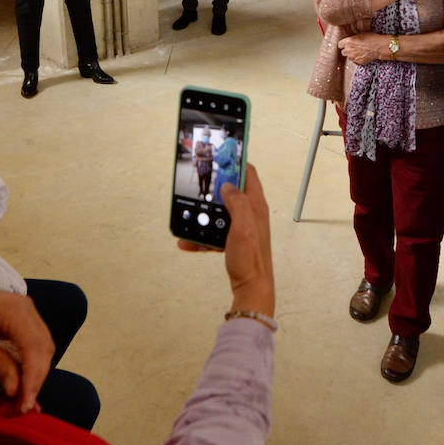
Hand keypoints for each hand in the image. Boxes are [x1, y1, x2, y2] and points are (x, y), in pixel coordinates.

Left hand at [0, 287, 54, 413]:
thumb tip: (16, 390)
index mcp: (15, 310)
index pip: (35, 348)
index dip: (33, 379)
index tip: (23, 404)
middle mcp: (27, 308)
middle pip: (44, 348)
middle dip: (36, 379)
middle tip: (23, 406)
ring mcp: (26, 312)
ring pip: (42, 347)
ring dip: (35, 373)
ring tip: (23, 398)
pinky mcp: (20, 318)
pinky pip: (33, 343)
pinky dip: (30, 363)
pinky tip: (21, 381)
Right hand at [178, 164, 274, 316]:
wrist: (251, 288)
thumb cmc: (250, 259)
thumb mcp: (243, 226)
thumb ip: (237, 202)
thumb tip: (227, 186)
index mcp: (255, 206)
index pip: (248, 173)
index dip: (235, 162)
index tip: (219, 157)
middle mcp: (250, 214)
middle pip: (230, 191)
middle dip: (213, 189)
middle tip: (198, 186)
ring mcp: (242, 227)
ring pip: (219, 213)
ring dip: (203, 215)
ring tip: (189, 218)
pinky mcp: (234, 240)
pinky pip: (214, 232)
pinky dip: (201, 235)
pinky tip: (188, 241)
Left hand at [338, 32, 389, 65]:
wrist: (379, 46)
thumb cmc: (371, 38)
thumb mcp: (360, 34)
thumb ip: (352, 38)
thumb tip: (350, 39)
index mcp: (348, 41)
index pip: (339, 45)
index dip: (343, 45)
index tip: (345, 45)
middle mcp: (349, 50)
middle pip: (343, 52)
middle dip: (347, 50)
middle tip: (353, 48)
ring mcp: (353, 57)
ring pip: (349, 57)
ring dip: (352, 55)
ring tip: (359, 52)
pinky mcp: (358, 62)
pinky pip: (355, 61)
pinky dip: (358, 59)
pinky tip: (363, 55)